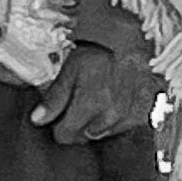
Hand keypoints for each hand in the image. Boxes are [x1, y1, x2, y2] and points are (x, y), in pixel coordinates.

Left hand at [33, 35, 162, 143]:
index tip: (62, 112)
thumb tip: (37, 120)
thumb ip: (54, 98)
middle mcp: (110, 117)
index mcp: (89, 106)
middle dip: (78, 123)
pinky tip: (117, 100)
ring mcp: (128, 118)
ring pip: (102, 133)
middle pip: (83, 136)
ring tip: (101, 98)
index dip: (59, 124)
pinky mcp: (143, 115)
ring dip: (98, 122)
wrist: (140, 44)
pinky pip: (122, 127)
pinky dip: (117, 118)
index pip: (65, 135)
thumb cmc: (105, 52)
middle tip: (82, 100)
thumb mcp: (72, 68)